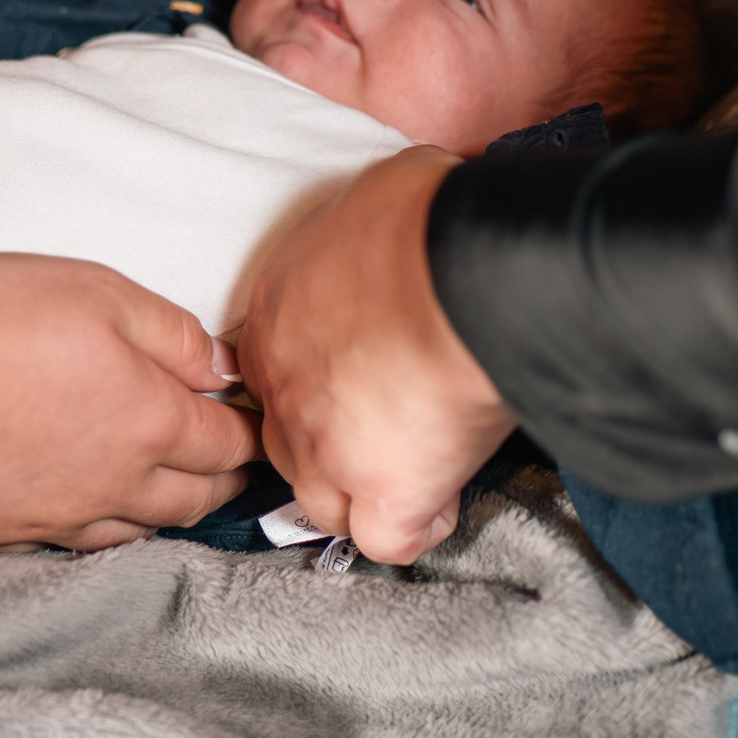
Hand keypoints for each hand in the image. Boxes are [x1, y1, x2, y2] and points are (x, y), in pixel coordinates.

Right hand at [0, 238, 256, 549]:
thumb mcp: (98, 292)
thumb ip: (171, 333)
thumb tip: (219, 366)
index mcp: (152, 422)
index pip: (227, 441)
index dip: (251, 430)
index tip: (261, 424)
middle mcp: (117, 484)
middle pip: (196, 498)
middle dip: (225, 479)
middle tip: (236, 465)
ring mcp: (60, 517)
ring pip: (140, 530)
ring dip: (170, 513)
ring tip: (183, 496)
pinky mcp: (5, 533)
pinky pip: (75, 545)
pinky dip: (103, 532)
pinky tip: (99, 520)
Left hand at [239, 147, 513, 562]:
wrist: (463, 272)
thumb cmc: (426, 220)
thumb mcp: (374, 196)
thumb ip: (362, 231)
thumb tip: (395, 218)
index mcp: (274, 317)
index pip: (277, 373)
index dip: (325, 381)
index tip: (367, 374)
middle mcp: (282, 390)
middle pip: (291, 443)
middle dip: (340, 441)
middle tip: (398, 419)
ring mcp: (322, 452)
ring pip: (325, 503)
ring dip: (369, 491)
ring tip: (422, 461)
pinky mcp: (381, 495)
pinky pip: (387, 540)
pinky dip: (417, 525)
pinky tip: (442, 495)